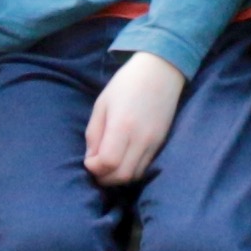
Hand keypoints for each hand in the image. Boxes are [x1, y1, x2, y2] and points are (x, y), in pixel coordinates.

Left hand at [84, 48, 185, 186]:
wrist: (161, 72)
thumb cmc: (126, 84)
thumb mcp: (102, 104)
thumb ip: (94, 134)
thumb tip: (91, 159)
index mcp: (122, 126)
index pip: (108, 162)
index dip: (95, 167)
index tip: (89, 160)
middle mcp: (141, 138)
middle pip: (122, 175)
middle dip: (105, 178)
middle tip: (96, 168)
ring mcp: (154, 143)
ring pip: (135, 176)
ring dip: (118, 177)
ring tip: (108, 167)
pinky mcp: (160, 144)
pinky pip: (144, 168)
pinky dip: (131, 171)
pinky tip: (123, 161)